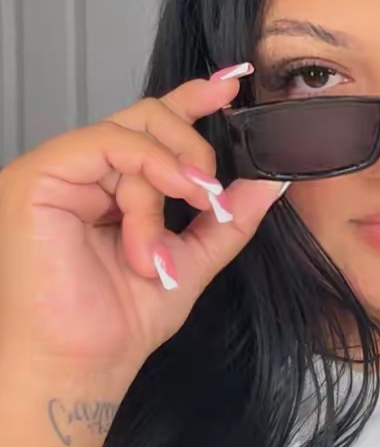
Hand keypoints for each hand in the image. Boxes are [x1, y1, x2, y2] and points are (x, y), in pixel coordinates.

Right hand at [0, 64, 285, 380]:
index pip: (153, 125)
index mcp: (111, 184)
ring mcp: (58, 171)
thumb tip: (273, 181)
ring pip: (135, 131)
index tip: (233, 83)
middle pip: (148, 117)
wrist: (86, 363)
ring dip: (175, 173)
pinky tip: (174, 195)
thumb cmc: (126, 317)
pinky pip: (110, 144)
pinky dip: (152, 168)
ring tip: (191, 209)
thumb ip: (231, 215)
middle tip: (212, 192)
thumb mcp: (196, 255)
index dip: (192, 97)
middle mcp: (83, 171)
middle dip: (195, 146)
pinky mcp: (39, 177)